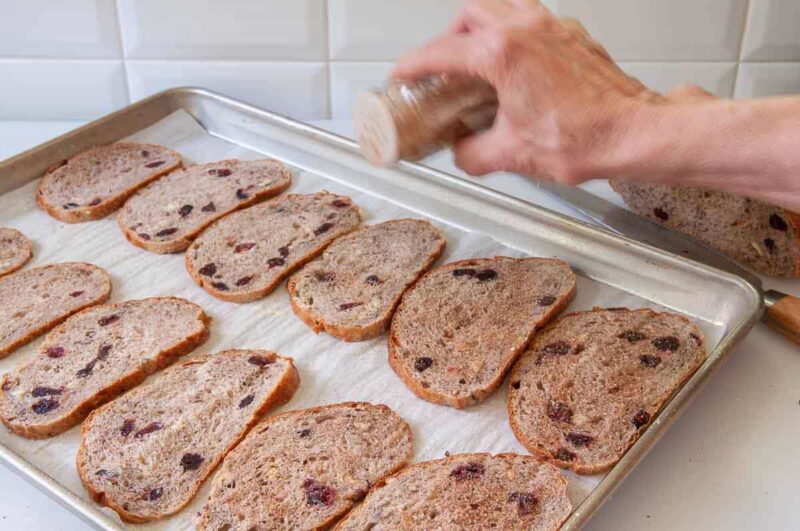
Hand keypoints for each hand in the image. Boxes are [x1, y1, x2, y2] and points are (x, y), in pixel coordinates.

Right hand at [392, 0, 656, 182]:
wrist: (632, 134)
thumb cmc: (584, 138)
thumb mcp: (512, 155)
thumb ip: (473, 153)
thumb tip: (463, 151)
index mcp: (502, 53)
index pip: (441, 52)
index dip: (413, 66)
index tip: (402, 75)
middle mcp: (526, 30)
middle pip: (471, 14)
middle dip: (448, 37)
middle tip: (442, 67)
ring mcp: (553, 28)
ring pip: (503, 6)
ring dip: (482, 27)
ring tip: (475, 60)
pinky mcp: (573, 37)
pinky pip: (533, 20)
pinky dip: (514, 35)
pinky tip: (516, 67)